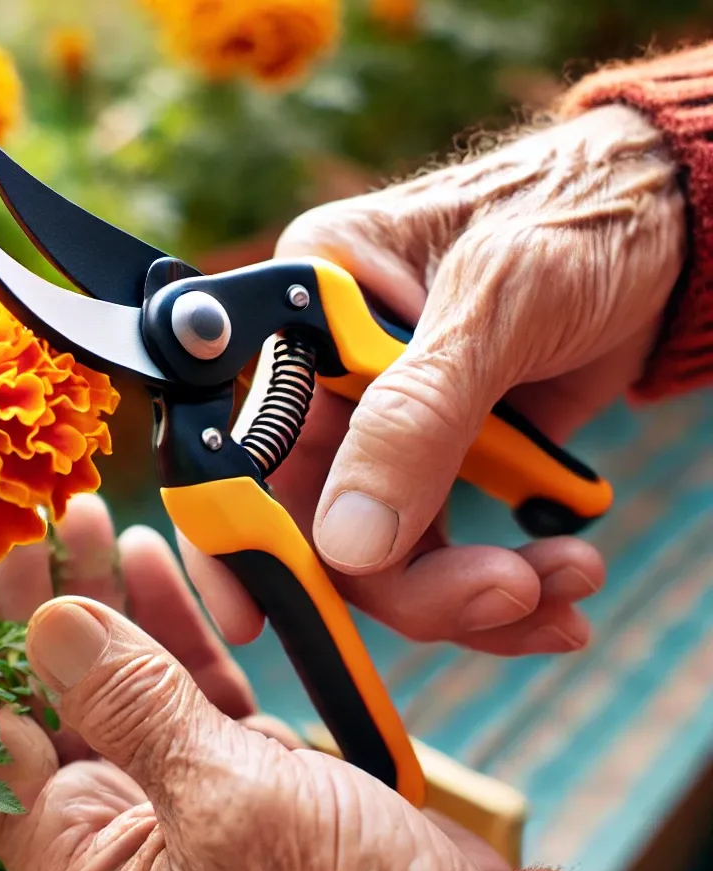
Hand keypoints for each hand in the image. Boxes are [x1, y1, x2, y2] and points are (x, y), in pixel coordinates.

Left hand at [0, 494, 508, 870]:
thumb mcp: (223, 799)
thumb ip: (131, 706)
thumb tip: (50, 623)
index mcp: (74, 863)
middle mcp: (104, 830)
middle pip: (38, 698)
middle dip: (27, 604)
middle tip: (23, 520)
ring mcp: (163, 792)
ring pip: (108, 678)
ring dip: (99, 600)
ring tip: (89, 517)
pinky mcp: (219, 766)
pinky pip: (173, 684)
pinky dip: (164, 623)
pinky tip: (150, 562)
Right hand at [183, 104, 685, 656]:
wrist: (672, 232)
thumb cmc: (580, 216)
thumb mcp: (498, 303)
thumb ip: (416, 419)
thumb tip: (346, 545)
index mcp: (302, 315)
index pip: (244, 441)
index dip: (239, 532)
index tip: (254, 616)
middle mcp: (326, 380)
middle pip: (315, 523)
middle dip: (407, 583)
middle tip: (506, 595)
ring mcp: (382, 431)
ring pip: (381, 557)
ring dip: (472, 594)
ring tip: (567, 582)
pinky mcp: (438, 466)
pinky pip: (439, 555)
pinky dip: (501, 586)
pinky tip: (559, 579)